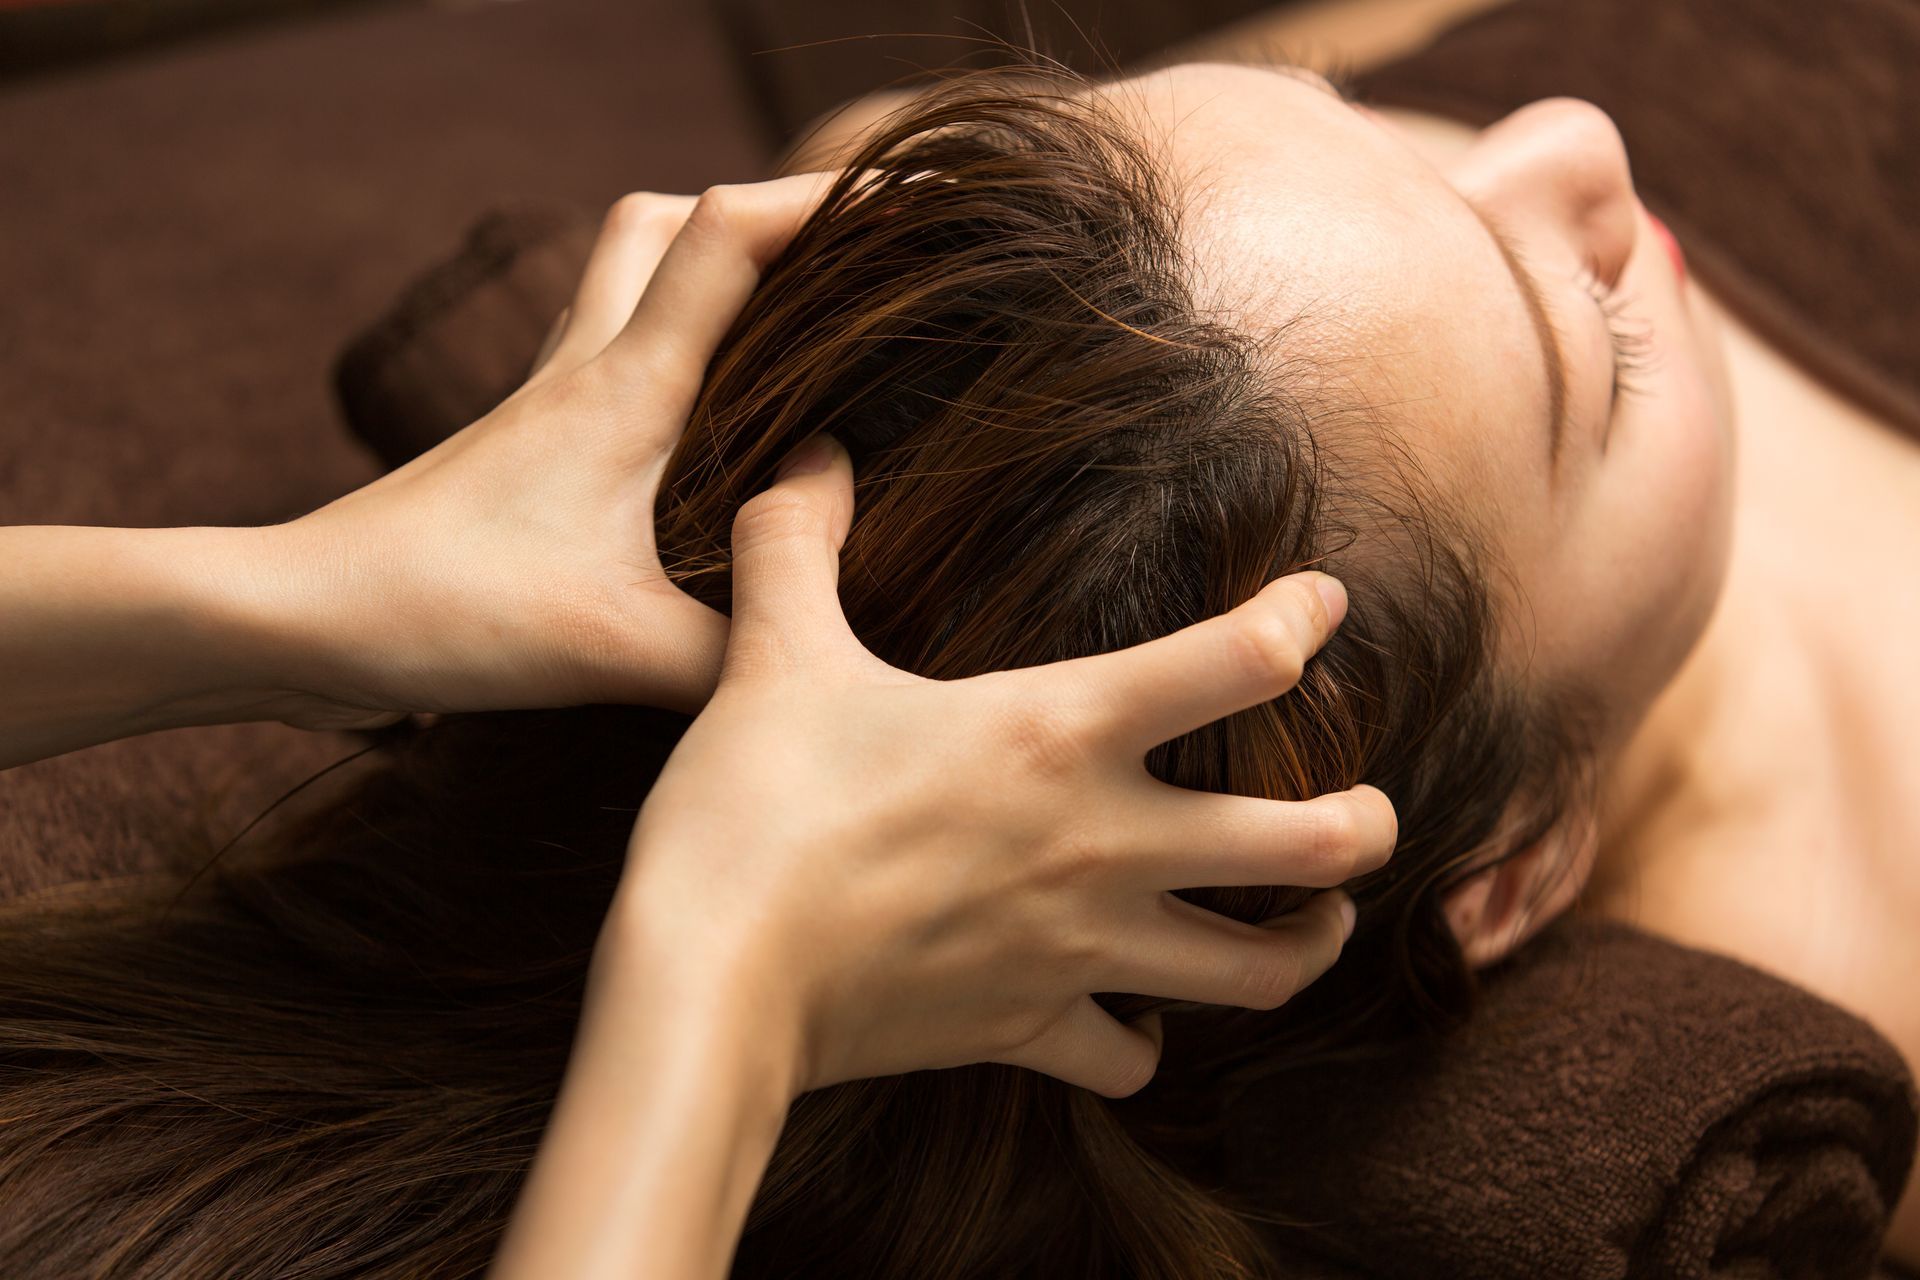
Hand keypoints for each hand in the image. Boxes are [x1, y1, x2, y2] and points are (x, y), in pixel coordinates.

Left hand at [257, 175, 833, 727]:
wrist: (304, 619)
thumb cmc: (447, 610)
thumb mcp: (620, 649)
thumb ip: (739, 652)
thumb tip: (822, 657)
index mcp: (624, 385)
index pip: (727, 235)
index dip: (820, 198)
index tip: (904, 202)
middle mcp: (582, 370)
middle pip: (662, 221)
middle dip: (754, 217)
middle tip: (832, 267)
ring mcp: (542, 404)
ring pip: (623, 280)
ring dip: (699, 275)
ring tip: (779, 335)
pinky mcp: (520, 450)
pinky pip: (600, 358)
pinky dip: (661, 356)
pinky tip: (696, 436)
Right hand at [610, 434, 1396, 1100]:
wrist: (708, 985)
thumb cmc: (751, 809)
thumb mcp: (773, 653)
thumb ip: (796, 540)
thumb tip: (809, 452)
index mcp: (1061, 729)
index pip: (1242, 659)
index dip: (1303, 619)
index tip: (1322, 604)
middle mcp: (1103, 843)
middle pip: (1314, 843)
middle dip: (1369, 824)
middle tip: (1368, 809)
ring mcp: (1078, 949)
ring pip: (1261, 972)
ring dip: (1306, 945)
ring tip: (1315, 919)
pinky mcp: (1028, 1031)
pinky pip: (1126, 1061)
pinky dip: (1141, 1046)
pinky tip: (1134, 1023)